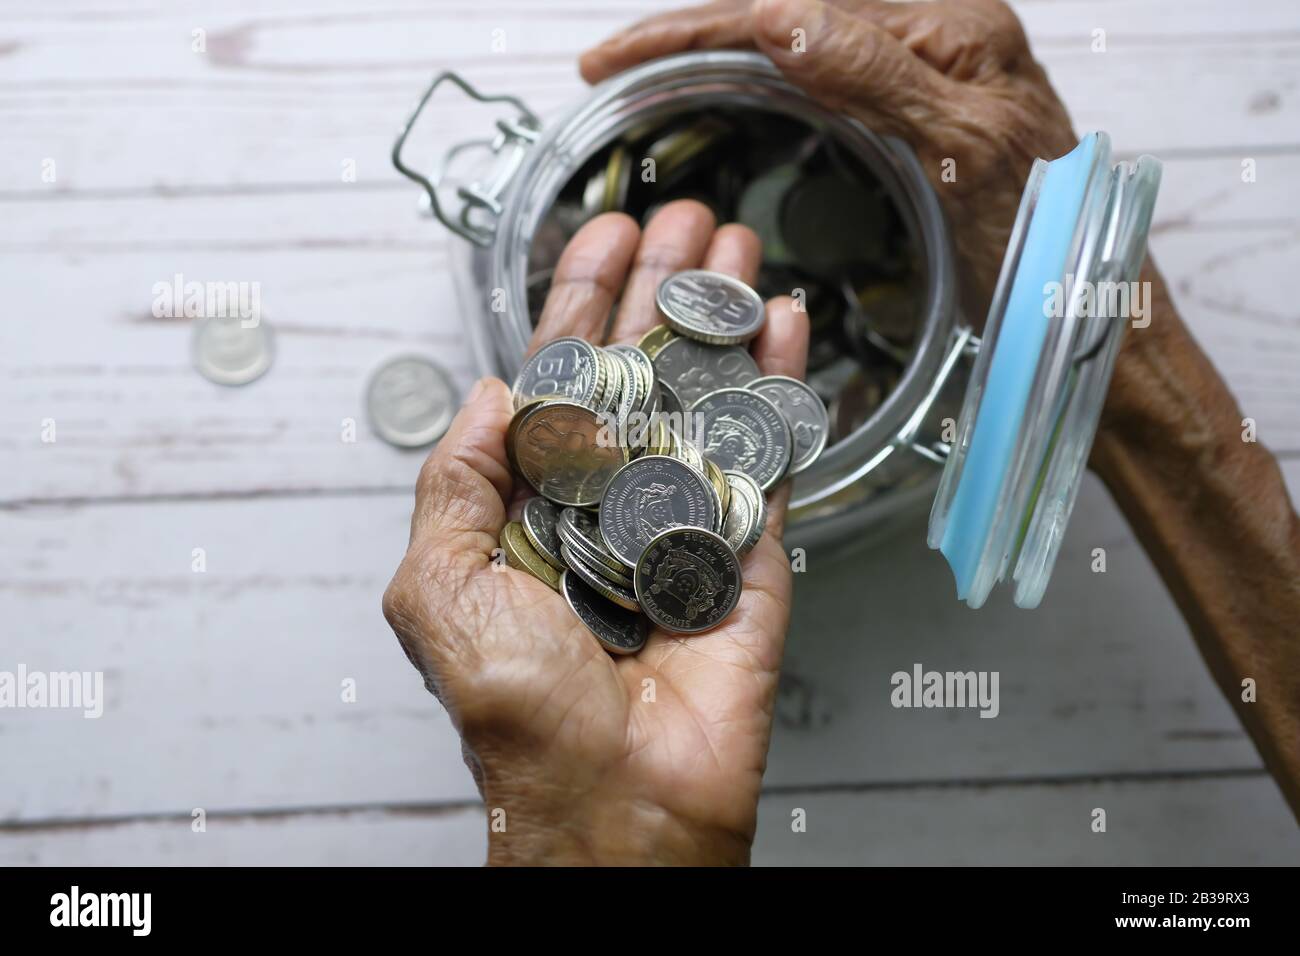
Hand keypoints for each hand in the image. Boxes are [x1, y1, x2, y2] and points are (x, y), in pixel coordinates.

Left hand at [382, 201, 808, 864]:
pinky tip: (787, 326)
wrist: (615, 800)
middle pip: (643, 369)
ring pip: (708, 395)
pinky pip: (770, 455)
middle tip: (691, 216)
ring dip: (724, 315)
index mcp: (537, 503)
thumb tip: (487, 392)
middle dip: (664, 287)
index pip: (562, 378)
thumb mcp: (439, 589)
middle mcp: (612, 500)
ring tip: (740, 244)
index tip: (608, 235)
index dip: (582, 303)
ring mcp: (687, 519)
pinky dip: (781, 387)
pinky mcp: (751, 550)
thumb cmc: (516, 714)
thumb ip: (454, 483)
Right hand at [581, 0, 1077, 320]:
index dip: (696, 26)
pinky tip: (726, 91)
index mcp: (951, 27)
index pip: (795, 6)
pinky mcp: (919, 106)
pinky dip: (758, 79)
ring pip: (799, 37)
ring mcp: (928, 69)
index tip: (617, 57)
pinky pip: (823, 74)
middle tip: (612, 62)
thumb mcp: (962, 152)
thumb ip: (878, 74)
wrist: (1089, 309)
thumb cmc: (1046, 246)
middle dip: (693, 31)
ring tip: (649, 72)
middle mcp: (938, 32)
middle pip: (789, 9)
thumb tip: (780, 17)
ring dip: (718, 50)